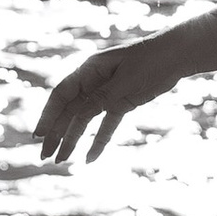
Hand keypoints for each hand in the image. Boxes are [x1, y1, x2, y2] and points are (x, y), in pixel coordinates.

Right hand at [35, 34, 183, 167]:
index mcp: (89, 69)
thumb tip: (78, 116)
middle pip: (69, 110)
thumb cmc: (151, 60)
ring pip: (84, 119)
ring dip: (72, 139)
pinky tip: (90, 158)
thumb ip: (102, 98)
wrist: (177, 54)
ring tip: (61, 161)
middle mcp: (93, 81)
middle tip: (44, 156)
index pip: (62, 95)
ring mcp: (107, 92)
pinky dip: (98, 140)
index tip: (39, 135)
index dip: (48, 115)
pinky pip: (106, 124)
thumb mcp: (125, 81)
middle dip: (56, 133)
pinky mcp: (121, 102)